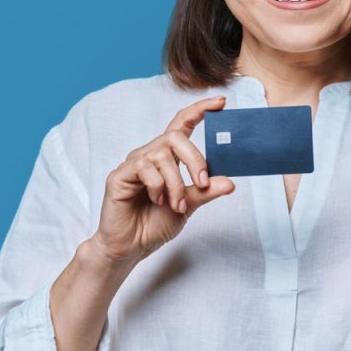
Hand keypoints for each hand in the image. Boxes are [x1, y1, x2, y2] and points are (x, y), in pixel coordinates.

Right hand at [93, 96, 236, 266]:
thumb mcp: (188, 207)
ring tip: (177, 205)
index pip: (182, 125)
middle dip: (194, 159)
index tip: (221, 102)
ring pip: (162, 155)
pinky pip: (144, 168)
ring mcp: (133, 164)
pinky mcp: (120, 175)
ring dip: (176, 183)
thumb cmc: (154, 224)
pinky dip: (158, 187)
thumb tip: (230, 182)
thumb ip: (205, 192)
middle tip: (201, 183)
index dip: (199, 110)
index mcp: (166, 159)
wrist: (131, 248)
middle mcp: (149, 155)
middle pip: (175, 137)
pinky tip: (157, 201)